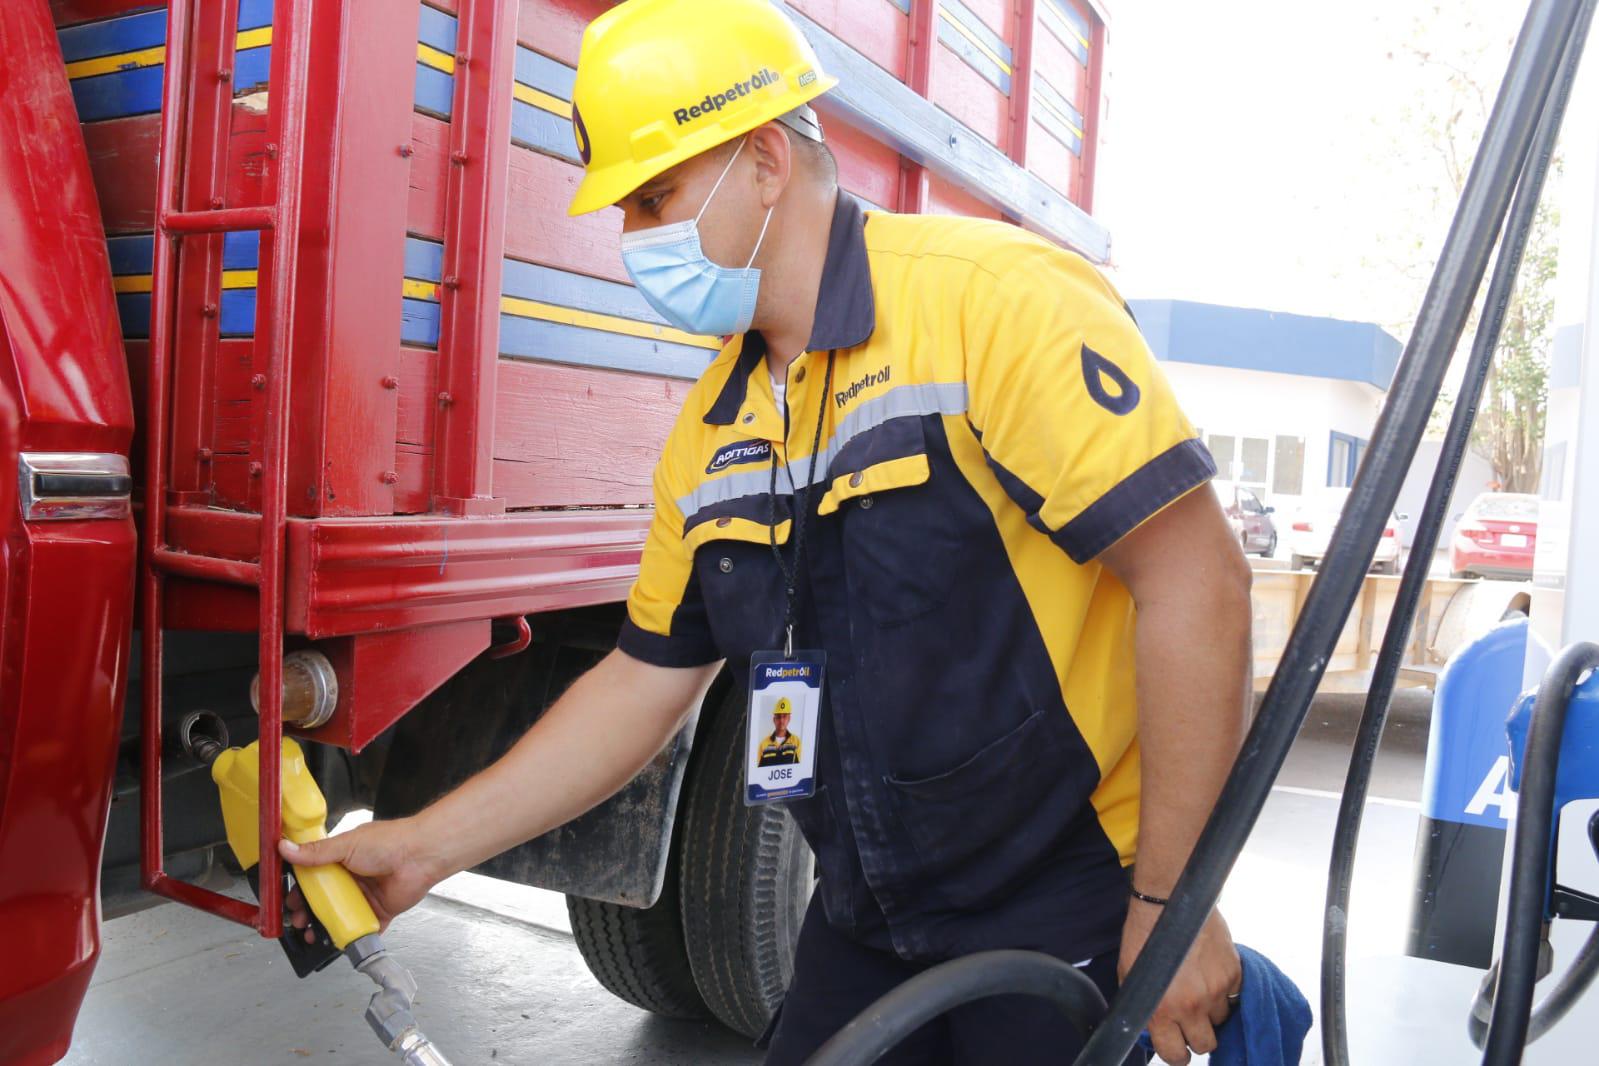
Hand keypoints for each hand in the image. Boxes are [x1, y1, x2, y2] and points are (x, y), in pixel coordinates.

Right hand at [277, 818, 441, 943]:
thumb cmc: (388, 842)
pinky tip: (337, 944)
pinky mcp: (379, 912)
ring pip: (339, 917)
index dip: (301, 891)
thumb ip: (315, 852)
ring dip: (324, 927)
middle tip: (298, 920)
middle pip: (324, 901)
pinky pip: (362, 929)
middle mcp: (353, 879)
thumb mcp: (345, 846)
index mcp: (342, 860)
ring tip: (312, 935)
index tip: (289, 901)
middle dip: (309, 913)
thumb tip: (285, 848)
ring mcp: (365, 897)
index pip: (314, 878)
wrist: (420, 855)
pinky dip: (351, 937)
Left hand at [1119, 901, 1241, 1064]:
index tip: (1176, 1045)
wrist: (1166, 900)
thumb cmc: (1143, 936)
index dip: (1175, 1052)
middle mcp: (1191, 1005)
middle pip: (1206, 1045)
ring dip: (1212, 1012)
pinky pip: (1235, 997)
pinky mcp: (1233, 973)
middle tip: (1190, 1020)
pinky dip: (1226, 992)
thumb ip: (1144, 1008)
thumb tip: (1151, 1030)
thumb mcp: (1131, 977)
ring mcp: (1216, 990)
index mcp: (1162, 1010)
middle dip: (1197, 1035)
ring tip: (1200, 989)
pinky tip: (1211, 975)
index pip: (1175, 1055)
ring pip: (1222, 1021)